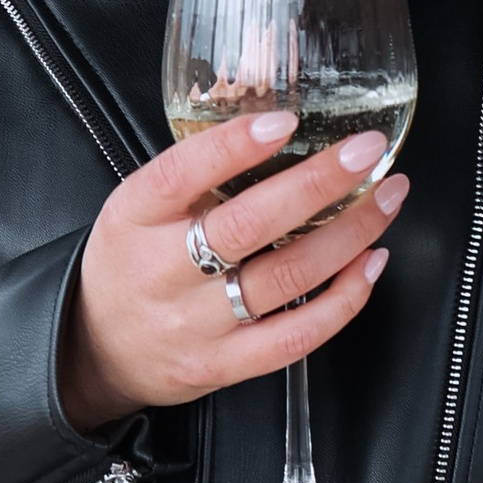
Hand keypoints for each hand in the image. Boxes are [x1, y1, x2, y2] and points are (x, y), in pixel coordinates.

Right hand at [59, 110, 406, 432]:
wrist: (96, 350)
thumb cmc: (131, 262)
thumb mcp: (138, 206)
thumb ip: (197, 171)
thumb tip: (276, 118)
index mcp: (136, 217)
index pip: (181, 174)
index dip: (234, 146)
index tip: (286, 120)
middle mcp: (163, 271)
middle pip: (247, 226)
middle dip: (317, 184)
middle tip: (366, 151)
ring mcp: (196, 323)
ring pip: (285, 277)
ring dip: (349, 233)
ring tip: (386, 198)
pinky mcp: (224, 364)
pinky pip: (295, 336)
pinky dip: (344, 298)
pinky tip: (371, 263)